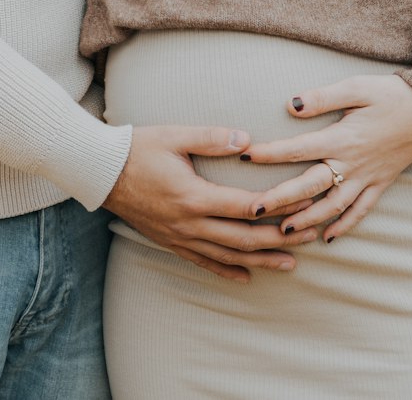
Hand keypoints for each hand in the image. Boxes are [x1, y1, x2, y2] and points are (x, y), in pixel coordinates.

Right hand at [103, 125, 315, 281]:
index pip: (247, 207)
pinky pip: (204, 262)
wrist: (100, 172)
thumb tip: (248, 140)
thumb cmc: (137, 148)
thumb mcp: (174, 135)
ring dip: (261, 261)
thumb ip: (212, 137)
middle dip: (280, 239)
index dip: (279, 208)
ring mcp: (180, 237)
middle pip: (244, 239)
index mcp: (194, 196)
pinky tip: (246, 276)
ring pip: (228, 256)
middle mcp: (190, 223)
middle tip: (310, 237)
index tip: (305, 205)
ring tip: (291, 263)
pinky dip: (228, 270)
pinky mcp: (171, 242)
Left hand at [242, 75, 411, 242]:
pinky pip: (360, 212)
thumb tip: (289, 106)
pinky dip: (343, 226)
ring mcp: (367, 178)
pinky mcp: (381, 184)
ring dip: (306, 220)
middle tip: (251, 210)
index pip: (297, 149)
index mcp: (342, 138)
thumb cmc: (392, 94)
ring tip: (282, 232)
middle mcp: (352, 164)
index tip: (244, 158)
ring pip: (332, 207)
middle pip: (309, 187)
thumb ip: (322, 98)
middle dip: (280, 200)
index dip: (269, 154)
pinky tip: (326, 238)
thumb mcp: (356, 87)